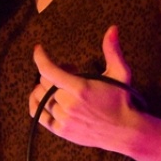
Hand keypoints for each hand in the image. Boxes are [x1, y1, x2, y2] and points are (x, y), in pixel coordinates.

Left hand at [28, 25, 138, 152]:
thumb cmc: (121, 99)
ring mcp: (64, 118)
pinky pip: (37, 113)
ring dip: (46, 87)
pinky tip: (44, 98)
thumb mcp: (120, 73)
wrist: (124, 131)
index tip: (39, 49)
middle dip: (52, 72)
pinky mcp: (61, 130)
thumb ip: (112, 51)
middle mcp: (69, 104)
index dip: (40, 57)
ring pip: (40, 97)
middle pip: (45, 82)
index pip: (49, 70)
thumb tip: (112, 28)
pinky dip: (36, 103)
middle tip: (69, 71)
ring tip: (61, 86)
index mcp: (80, 88)